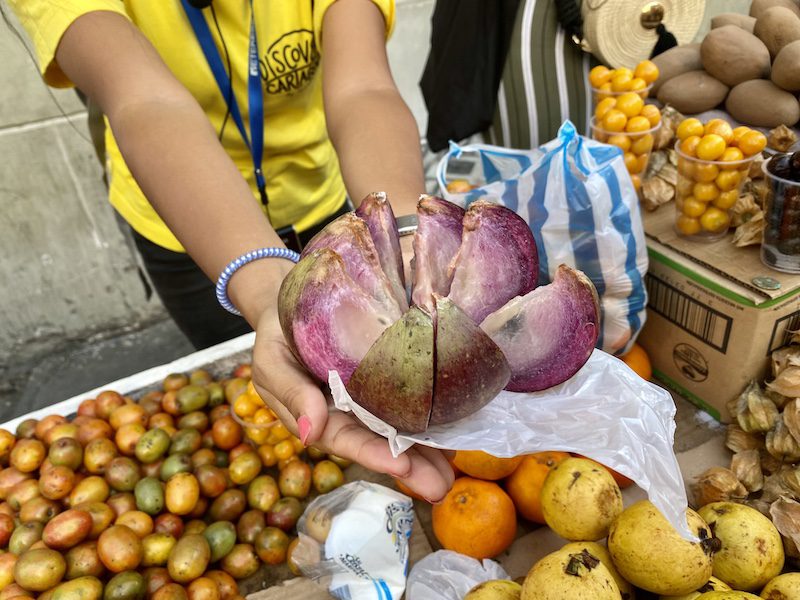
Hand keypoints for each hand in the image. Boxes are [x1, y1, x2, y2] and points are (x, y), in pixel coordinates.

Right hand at [251, 305, 454, 502]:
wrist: (292, 307)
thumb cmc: (277, 337)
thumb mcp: (271, 362)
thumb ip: (291, 394)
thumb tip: (310, 433)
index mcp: (319, 418)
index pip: (347, 441)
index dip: (374, 454)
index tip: (402, 467)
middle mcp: (348, 415)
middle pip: (380, 445)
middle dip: (411, 467)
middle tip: (441, 487)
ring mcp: (369, 400)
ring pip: (400, 429)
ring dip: (427, 452)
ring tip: (453, 471)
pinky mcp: (386, 380)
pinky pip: (408, 401)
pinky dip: (431, 418)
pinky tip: (455, 430)